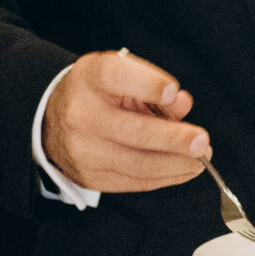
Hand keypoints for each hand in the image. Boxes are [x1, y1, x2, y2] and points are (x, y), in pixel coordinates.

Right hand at [42, 49, 209, 193]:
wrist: (54, 121)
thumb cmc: (97, 93)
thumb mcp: (122, 73)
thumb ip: (154, 83)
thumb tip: (180, 104)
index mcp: (90, 77)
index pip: (116, 75)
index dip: (147, 84)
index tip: (172, 92)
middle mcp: (82, 114)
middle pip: (131, 130)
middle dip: (172, 139)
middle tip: (201, 142)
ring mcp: (84, 150)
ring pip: (137, 164)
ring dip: (176, 165)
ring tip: (200, 160)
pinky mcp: (91, 177)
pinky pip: (135, 182)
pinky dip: (165, 177)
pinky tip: (183, 170)